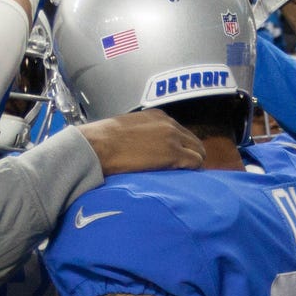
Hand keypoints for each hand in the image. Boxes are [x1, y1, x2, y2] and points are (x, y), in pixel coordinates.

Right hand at [81, 108, 203, 176]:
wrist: (98, 146)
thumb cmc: (102, 141)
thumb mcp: (126, 128)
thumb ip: (140, 134)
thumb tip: (140, 148)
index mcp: (157, 116)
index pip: (180, 132)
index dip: (181, 147)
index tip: (177, 160)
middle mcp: (168, 124)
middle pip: (194, 142)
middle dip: (191, 156)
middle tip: (184, 172)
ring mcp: (172, 138)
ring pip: (198, 152)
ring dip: (193, 165)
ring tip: (183, 178)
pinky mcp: (173, 154)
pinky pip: (195, 163)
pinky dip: (192, 171)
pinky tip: (183, 179)